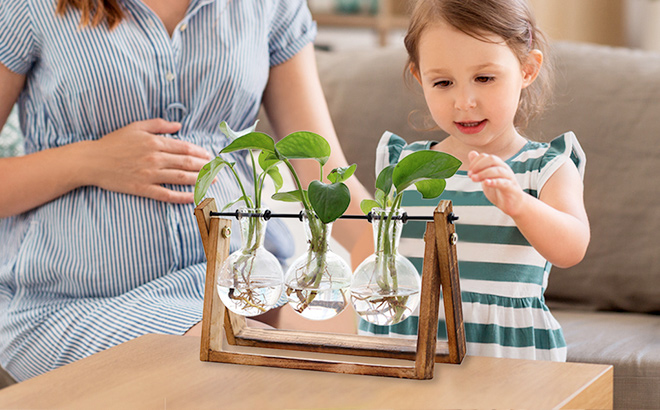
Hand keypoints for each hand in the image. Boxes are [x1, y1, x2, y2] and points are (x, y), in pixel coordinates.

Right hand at [88, 119, 212, 202]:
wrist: (92, 161)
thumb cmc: (113, 142)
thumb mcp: (136, 127)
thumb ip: (159, 125)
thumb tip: (179, 125)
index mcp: (154, 142)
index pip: (185, 148)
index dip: (201, 152)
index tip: (210, 156)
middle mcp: (155, 158)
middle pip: (187, 163)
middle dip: (206, 167)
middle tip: (218, 169)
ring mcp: (149, 175)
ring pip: (181, 178)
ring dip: (200, 180)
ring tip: (213, 181)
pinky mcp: (143, 189)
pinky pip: (167, 194)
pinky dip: (182, 196)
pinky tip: (195, 197)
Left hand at [467, 151, 524, 215]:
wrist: (513, 204)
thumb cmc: (499, 189)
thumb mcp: (486, 177)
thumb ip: (479, 166)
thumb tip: (471, 153)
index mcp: (497, 165)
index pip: (486, 156)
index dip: (475, 162)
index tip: (469, 172)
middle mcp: (504, 168)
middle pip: (492, 159)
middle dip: (479, 165)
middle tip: (470, 175)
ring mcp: (508, 177)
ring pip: (498, 170)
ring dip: (483, 174)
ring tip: (474, 179)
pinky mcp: (511, 187)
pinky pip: (504, 182)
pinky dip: (494, 182)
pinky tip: (486, 183)